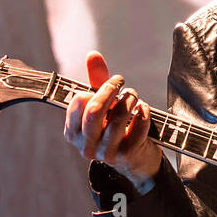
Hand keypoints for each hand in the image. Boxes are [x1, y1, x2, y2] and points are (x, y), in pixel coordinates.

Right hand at [63, 50, 162, 191]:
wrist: (136, 161)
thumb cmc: (115, 128)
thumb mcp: (104, 106)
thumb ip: (96, 80)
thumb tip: (92, 54)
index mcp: (73, 132)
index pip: (79, 102)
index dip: (97, 87)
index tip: (111, 82)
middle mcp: (86, 145)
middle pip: (95, 110)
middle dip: (110, 90)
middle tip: (121, 83)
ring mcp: (106, 153)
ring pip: (118, 118)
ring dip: (129, 100)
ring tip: (133, 96)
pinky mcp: (127, 155)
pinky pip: (138, 126)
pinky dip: (143, 112)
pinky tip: (143, 110)